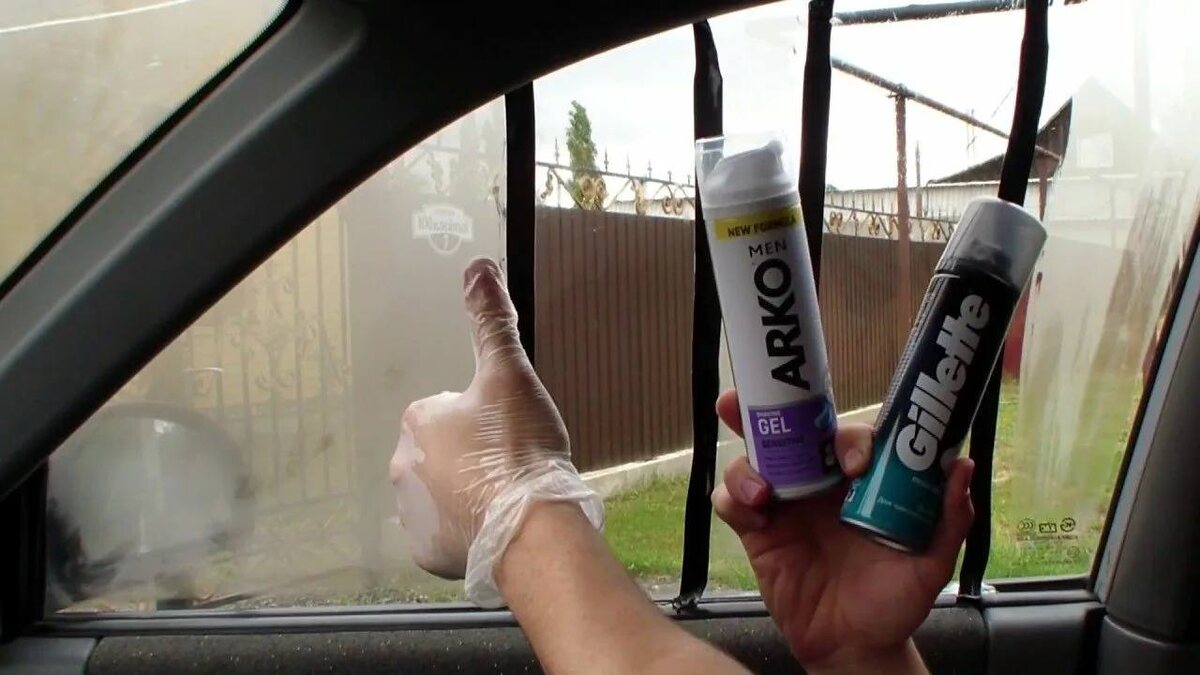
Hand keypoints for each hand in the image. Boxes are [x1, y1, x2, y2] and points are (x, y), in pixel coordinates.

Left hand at [389, 257, 597, 600]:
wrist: (530, 528)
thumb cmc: (519, 450)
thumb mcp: (510, 375)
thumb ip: (491, 322)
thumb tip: (478, 269)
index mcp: (419, 421)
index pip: (447, 410)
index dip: (483, 419)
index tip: (508, 434)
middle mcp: (402, 465)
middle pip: (441, 453)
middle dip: (470, 458)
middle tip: (509, 467)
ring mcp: (412, 513)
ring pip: (440, 493)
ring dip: (465, 494)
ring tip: (505, 498)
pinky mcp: (426, 551)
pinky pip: (443, 534)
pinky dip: (465, 531)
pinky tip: (493, 526)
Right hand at [712, 389, 974, 673]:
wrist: (856, 646)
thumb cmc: (895, 600)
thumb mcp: (931, 561)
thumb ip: (949, 517)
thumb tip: (962, 465)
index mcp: (859, 481)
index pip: (847, 437)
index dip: (848, 440)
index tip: (855, 464)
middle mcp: (819, 483)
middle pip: (787, 431)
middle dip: (765, 409)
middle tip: (743, 401)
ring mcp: (785, 505)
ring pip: (753, 461)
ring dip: (748, 463)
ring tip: (762, 490)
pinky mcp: (759, 532)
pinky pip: (732, 503)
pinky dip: (734, 499)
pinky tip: (752, 513)